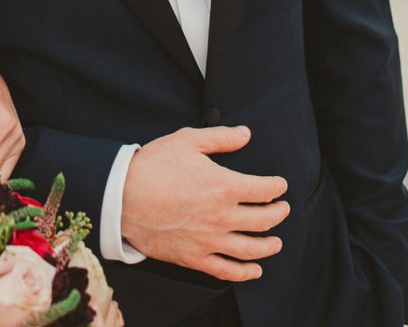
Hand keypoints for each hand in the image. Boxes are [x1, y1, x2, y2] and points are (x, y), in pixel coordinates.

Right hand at [122, 126, 289, 281]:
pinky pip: (227, 271)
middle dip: (279, 214)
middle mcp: (223, 217)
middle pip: (264, 220)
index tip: (280, 185)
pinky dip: (245, 272)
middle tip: (283, 209)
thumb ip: (221, 137)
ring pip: (251, 249)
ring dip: (269, 246)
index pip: (264, 189)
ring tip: (276, 242)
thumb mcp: (188, 140)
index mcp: (224, 186)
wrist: (123, 197)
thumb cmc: (154, 166)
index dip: (277, 186)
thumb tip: (246, 134)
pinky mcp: (195, 258)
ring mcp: (210, 241)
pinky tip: (254, 269)